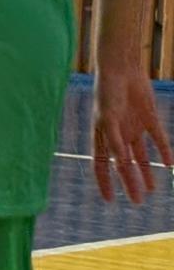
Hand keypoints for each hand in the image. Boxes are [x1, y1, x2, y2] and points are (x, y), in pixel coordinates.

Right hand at [92, 59, 173, 202]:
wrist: (122, 68)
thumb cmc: (107, 92)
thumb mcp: (108, 120)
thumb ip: (115, 142)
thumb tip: (121, 167)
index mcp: (102, 135)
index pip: (101, 164)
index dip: (105, 182)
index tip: (110, 200)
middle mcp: (118, 134)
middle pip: (123, 164)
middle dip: (129, 183)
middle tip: (137, 201)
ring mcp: (134, 127)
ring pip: (141, 156)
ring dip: (146, 173)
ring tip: (153, 190)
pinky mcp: (150, 118)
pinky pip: (158, 139)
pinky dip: (164, 152)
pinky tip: (169, 165)